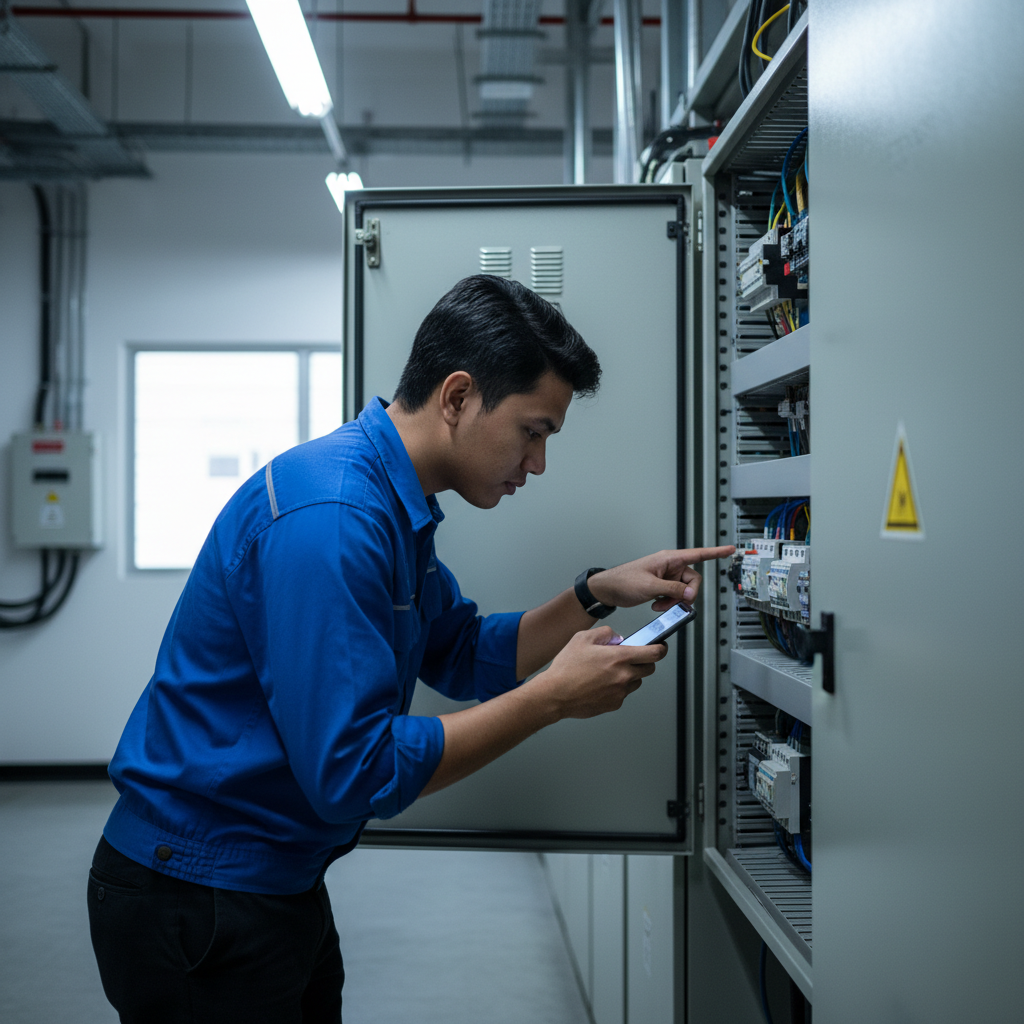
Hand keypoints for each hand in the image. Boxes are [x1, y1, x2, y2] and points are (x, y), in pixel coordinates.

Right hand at [528, 626, 666, 719]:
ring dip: (630, 675)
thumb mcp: (582, 638)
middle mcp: (624, 676)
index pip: (654, 653)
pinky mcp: (614, 704)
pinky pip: (623, 694)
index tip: (660, 646)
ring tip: (610, 672)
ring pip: (636, 682)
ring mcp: (620, 692)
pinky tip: (601, 684)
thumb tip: (617, 638)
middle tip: (631, 657)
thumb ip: (605, 634)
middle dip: (644, 661)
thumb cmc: (566, 668)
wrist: (555, 694)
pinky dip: (618, 688)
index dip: (661, 648)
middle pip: (649, 669)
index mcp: (619, 658)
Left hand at [586, 546, 736, 611]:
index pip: (698, 554)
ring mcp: (666, 577)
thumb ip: (673, 590)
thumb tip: (689, 595)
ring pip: (684, 591)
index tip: (730, 549)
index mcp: (668, 559)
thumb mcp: (650, 586)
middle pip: (692, 580)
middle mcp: (669, 566)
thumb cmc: (623, 580)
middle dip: (686, 594)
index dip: (716, 552)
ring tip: (660, 605)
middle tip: (677, 603)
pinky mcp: (661, 587)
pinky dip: (669, 603)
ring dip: (675, 601)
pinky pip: (674, 596)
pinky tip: (657, 605)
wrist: (609, 589)